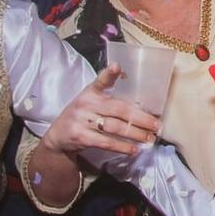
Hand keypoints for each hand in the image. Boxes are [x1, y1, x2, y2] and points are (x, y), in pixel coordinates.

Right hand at [40, 66, 156, 156]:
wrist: (58, 136)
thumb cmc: (82, 116)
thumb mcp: (91, 102)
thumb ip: (110, 100)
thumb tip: (142, 107)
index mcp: (91, 92)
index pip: (101, 81)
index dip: (109, 74)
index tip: (117, 66)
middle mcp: (86, 104)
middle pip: (119, 110)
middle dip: (141, 118)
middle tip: (157, 125)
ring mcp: (82, 120)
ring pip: (115, 127)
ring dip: (135, 134)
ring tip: (150, 138)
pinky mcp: (80, 136)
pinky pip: (105, 142)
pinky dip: (122, 147)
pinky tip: (134, 149)